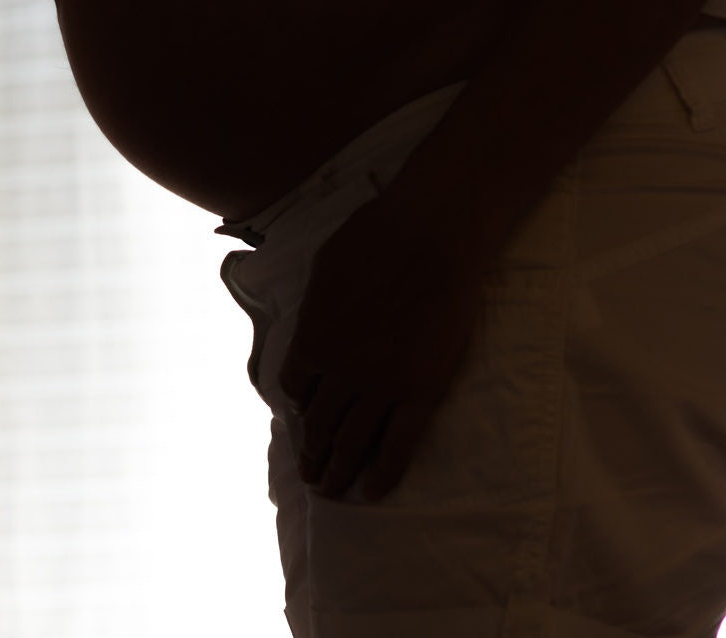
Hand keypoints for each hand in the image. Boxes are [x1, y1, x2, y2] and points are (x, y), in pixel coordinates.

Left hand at [281, 192, 484, 499]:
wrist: (432, 233)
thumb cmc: (376, 235)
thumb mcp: (324, 268)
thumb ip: (315, 305)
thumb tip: (311, 320)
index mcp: (312, 338)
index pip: (293, 386)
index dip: (298, 402)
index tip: (304, 412)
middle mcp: (340, 370)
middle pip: (317, 423)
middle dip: (311, 453)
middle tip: (309, 474)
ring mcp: (381, 384)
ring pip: (351, 441)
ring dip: (337, 470)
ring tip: (330, 490)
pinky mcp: (422, 390)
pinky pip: (398, 446)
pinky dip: (382, 473)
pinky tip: (371, 491)